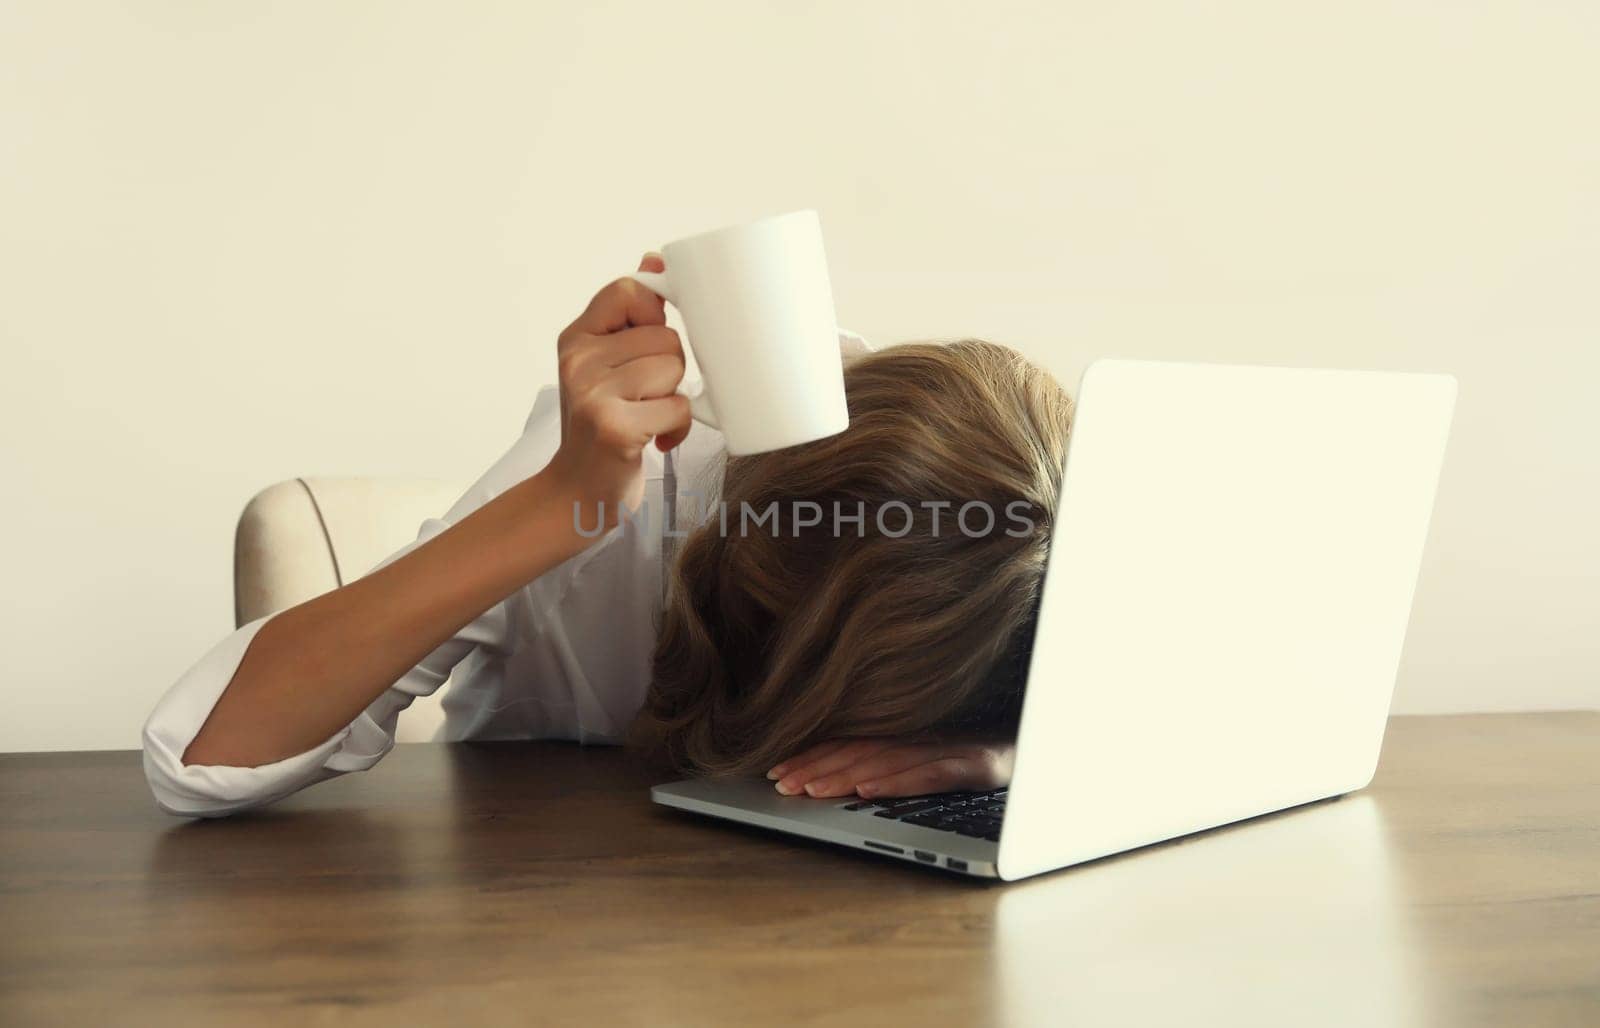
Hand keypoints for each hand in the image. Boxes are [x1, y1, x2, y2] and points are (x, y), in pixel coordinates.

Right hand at [543, 254, 691, 521]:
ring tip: (650, 418)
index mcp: (576, 338)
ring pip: (674, 368)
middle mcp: (578, 361)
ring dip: (674, 398)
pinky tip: (656, 440)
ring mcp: (593, 394)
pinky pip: (677, 406)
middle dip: (670, 370)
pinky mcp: (614, 427)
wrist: (575, 494)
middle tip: (646, 398)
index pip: (630, 290)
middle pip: (665, 337)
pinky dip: (677, 427)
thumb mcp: (606, 366)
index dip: (654, 314)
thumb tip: (657, 257)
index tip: (648, 344)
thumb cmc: (602, 428)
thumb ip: (630, 317)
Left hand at [766, 738, 1015, 799]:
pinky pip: (933, 772)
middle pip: (865, 749)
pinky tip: (866, 789)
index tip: (776, 770)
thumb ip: (906, 766)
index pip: (857, 742)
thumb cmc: (1004, 760)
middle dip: (817, 766)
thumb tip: (850, 780)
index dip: (814, 754)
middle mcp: (933, 738)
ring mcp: (957, 749)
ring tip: (809, 788)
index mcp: (920, 736)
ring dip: (844, 773)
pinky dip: (897, 780)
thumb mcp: (947, 762)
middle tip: (780, 783)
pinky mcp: (981, 765)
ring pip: (892, 760)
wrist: (1062, 757)